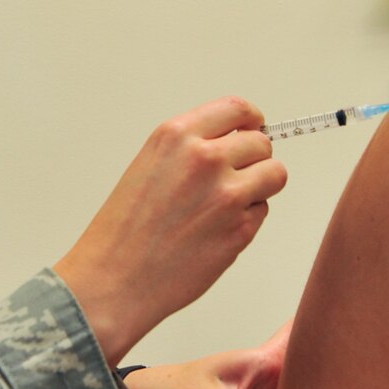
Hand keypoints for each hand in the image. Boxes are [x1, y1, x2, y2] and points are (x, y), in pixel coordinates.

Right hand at [57, 99, 288, 360]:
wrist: (114, 279)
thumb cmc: (125, 230)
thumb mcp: (150, 166)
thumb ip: (191, 148)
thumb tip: (234, 141)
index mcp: (177, 136)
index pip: (237, 109)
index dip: (252, 120)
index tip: (254, 128)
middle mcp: (205, 158)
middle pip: (262, 143)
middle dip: (254, 159)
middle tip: (234, 178)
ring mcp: (227, 193)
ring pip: (273, 175)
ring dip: (259, 187)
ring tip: (227, 205)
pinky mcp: (240, 228)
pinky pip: (262, 211)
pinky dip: (247, 219)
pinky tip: (215, 231)